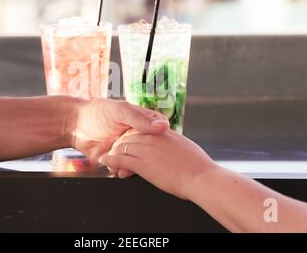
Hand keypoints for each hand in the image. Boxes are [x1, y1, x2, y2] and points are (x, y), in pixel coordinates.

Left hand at [70, 99, 168, 163]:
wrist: (74, 124)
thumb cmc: (98, 112)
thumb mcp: (121, 111)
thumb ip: (140, 119)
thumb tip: (163, 126)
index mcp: (143, 122)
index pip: (160, 134)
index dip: (162, 143)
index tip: (160, 150)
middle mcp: (138, 136)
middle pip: (151, 151)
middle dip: (147, 159)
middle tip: (142, 161)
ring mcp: (128, 149)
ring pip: (138, 162)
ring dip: (133, 166)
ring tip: (125, 168)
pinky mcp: (118, 160)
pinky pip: (125, 168)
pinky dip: (122, 170)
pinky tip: (117, 169)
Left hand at [99, 129, 216, 199]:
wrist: (200, 177)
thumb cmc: (198, 166)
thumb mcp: (185, 147)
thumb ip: (174, 144)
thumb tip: (174, 147)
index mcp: (164, 132)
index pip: (143, 129)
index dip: (133, 135)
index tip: (127, 139)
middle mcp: (153, 137)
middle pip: (130, 136)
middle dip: (121, 144)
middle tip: (114, 152)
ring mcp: (146, 149)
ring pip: (123, 146)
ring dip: (114, 152)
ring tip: (108, 159)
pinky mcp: (142, 163)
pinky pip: (120, 158)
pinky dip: (111, 159)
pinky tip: (105, 161)